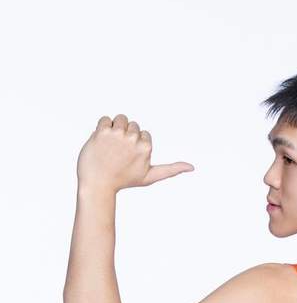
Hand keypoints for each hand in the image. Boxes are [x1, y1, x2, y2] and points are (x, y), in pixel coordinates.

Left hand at [77, 114, 194, 193]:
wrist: (98, 184)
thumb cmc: (124, 181)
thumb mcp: (150, 177)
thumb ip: (171, 170)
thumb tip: (192, 167)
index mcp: (146, 148)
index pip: (142, 133)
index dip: (135, 145)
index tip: (128, 158)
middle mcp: (134, 139)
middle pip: (132, 124)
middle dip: (126, 135)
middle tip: (118, 153)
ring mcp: (118, 135)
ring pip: (120, 118)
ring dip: (114, 129)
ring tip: (110, 146)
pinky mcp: (103, 131)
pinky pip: (105, 119)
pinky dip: (102, 128)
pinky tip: (101, 143)